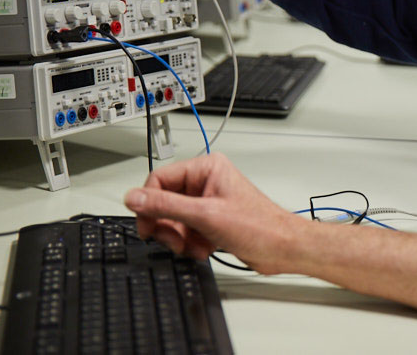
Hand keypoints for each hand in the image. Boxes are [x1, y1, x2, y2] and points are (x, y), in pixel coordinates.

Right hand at [123, 153, 304, 272]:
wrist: (282, 248)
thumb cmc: (259, 226)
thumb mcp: (205, 216)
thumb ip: (166, 206)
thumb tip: (134, 197)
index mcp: (206, 168)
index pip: (159, 179)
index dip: (149, 204)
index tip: (147, 226)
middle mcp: (206, 181)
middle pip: (163, 202)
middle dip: (168, 226)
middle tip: (174, 240)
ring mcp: (208, 202)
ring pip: (172, 220)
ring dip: (179, 238)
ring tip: (195, 245)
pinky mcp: (210, 220)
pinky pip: (184, 231)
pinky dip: (190, 243)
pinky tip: (204, 248)